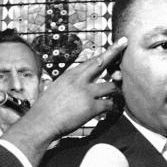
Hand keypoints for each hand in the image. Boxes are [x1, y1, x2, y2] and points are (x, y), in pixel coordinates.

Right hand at [2, 38, 125, 164]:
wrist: (41, 123)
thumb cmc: (45, 109)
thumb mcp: (55, 89)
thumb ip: (69, 84)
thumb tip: (77, 84)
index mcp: (70, 75)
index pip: (91, 60)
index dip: (104, 52)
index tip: (115, 44)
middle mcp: (79, 80)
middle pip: (102, 62)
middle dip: (115, 52)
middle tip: (125, 43)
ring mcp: (86, 93)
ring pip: (111, 86)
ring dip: (115, 90)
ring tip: (116, 94)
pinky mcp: (91, 107)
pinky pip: (109, 104)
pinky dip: (111, 107)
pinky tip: (110, 109)